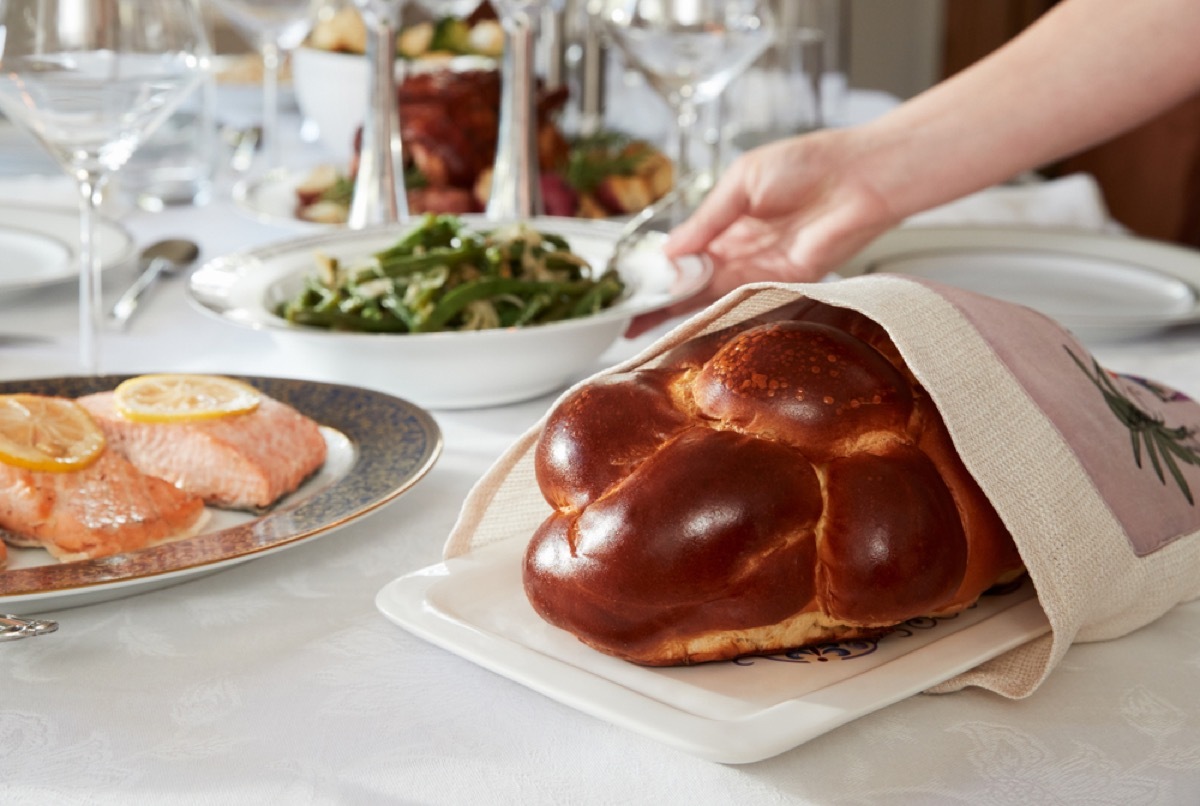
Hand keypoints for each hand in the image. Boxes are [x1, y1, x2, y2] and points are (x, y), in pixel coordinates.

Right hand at [627, 129, 899, 336]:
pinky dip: (713, 310)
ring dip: (679, 311)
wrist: (861, 176)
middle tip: (626, 319)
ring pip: (710, 296)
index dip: (657, 271)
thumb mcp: (743, 180)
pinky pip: (741, 300)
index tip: (630, 287)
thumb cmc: (810, 163)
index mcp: (728, 220)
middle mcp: (741, 249)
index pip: (684, 253)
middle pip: (692, 282)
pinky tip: (685, 318)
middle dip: (660, 301)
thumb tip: (671, 250)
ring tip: (643, 323)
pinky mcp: (782, 283)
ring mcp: (760, 268)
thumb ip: (707, 219)